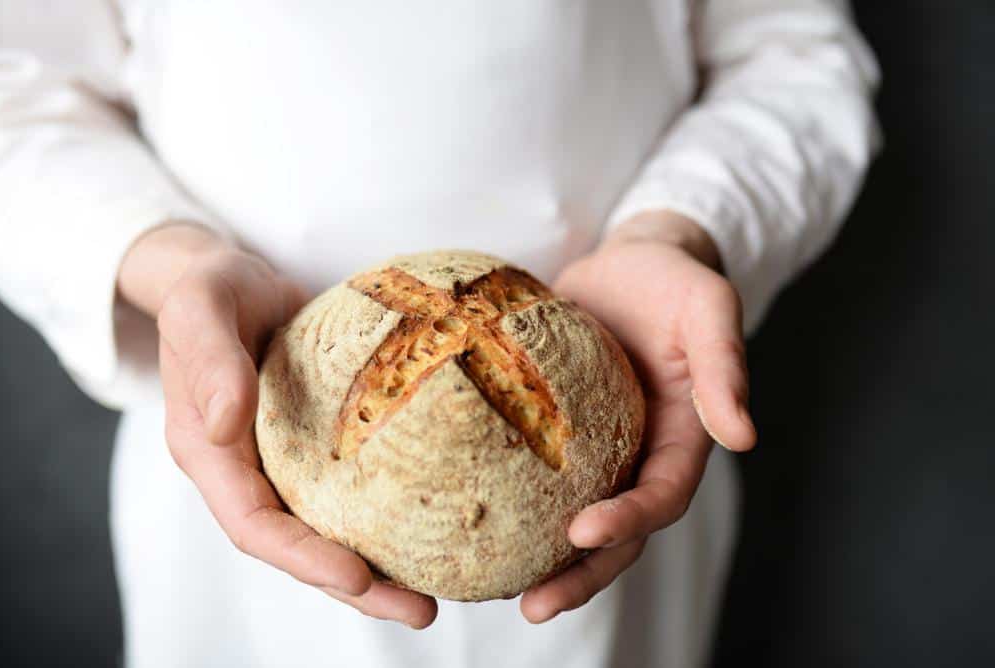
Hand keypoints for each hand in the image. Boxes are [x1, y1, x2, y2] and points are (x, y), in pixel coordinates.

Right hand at [118, 223, 437, 628]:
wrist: (231, 277)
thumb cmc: (211, 287)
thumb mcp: (202, 308)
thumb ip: (211, 362)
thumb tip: (224, 427)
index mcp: (209, 453)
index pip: (253, 525)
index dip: (302, 558)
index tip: (358, 576)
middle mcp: (247, 470)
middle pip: (299, 548)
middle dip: (356, 588)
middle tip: (422, 611)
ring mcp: (283, 463)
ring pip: (330, 530)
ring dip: (379, 569)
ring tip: (439, 593)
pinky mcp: (316, 447)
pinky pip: (352, 492)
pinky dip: (388, 517)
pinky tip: (436, 525)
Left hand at [520, 211, 756, 622]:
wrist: (628, 263)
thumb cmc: (673, 282)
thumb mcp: (707, 309)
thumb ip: (724, 367)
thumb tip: (743, 437)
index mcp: (681, 437)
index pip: (661, 496)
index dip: (628, 522)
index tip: (582, 533)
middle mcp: (638, 455)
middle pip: (618, 533)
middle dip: (581, 574)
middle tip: (534, 606)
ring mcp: (595, 450)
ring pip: (571, 517)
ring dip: (545, 561)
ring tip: (498, 592)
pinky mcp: (554, 431)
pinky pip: (533, 477)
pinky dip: (513, 508)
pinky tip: (471, 524)